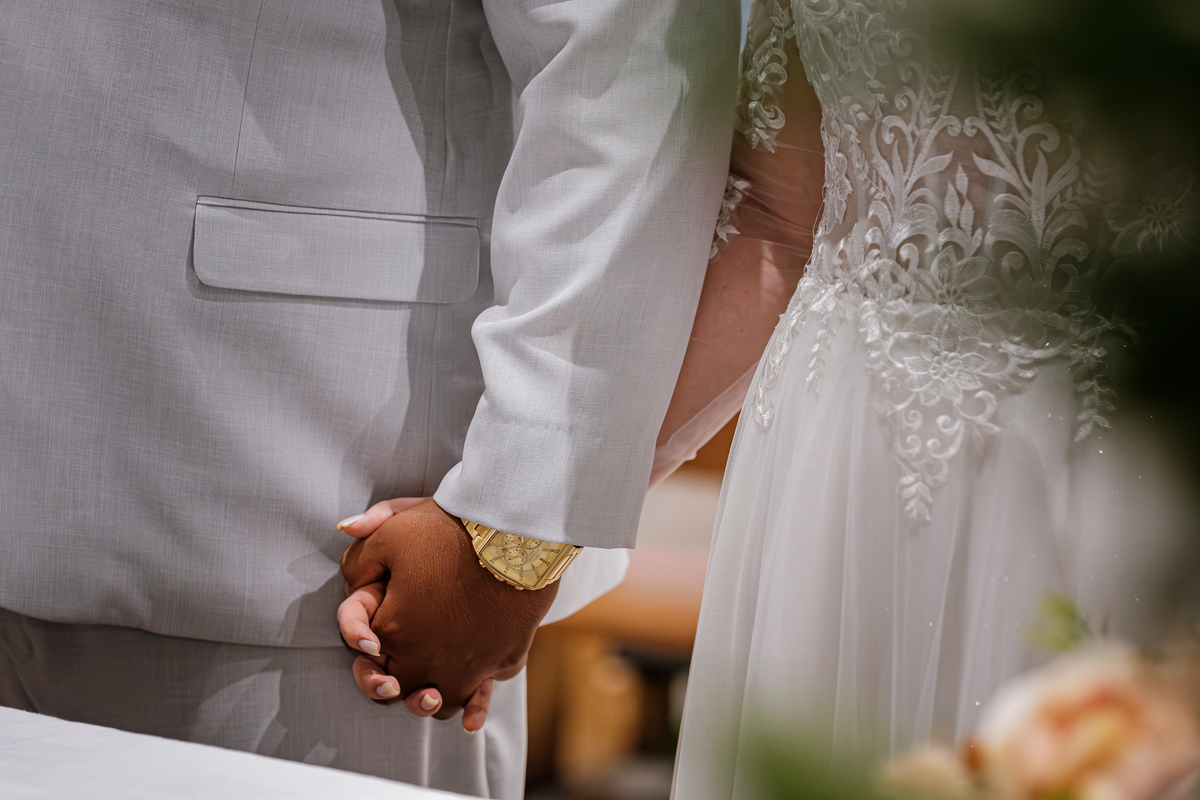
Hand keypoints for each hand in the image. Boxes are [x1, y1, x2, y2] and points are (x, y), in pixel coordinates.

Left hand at [339, 499, 557, 725]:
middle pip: (399, 688)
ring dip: (430, 696)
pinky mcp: (502, 662)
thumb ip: (362, 551)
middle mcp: (426, 659)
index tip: (374, 627)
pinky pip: (484, 693)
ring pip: (440, 702)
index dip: (364, 638)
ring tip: (431, 686)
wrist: (516, 534)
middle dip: (390, 682)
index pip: (365, 652)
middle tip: (394, 669)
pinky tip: (470, 722)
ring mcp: (468, 666)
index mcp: (392, 632)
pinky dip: (474, 707)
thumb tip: (346, 550)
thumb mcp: (393, 529)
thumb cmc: (450, 530)